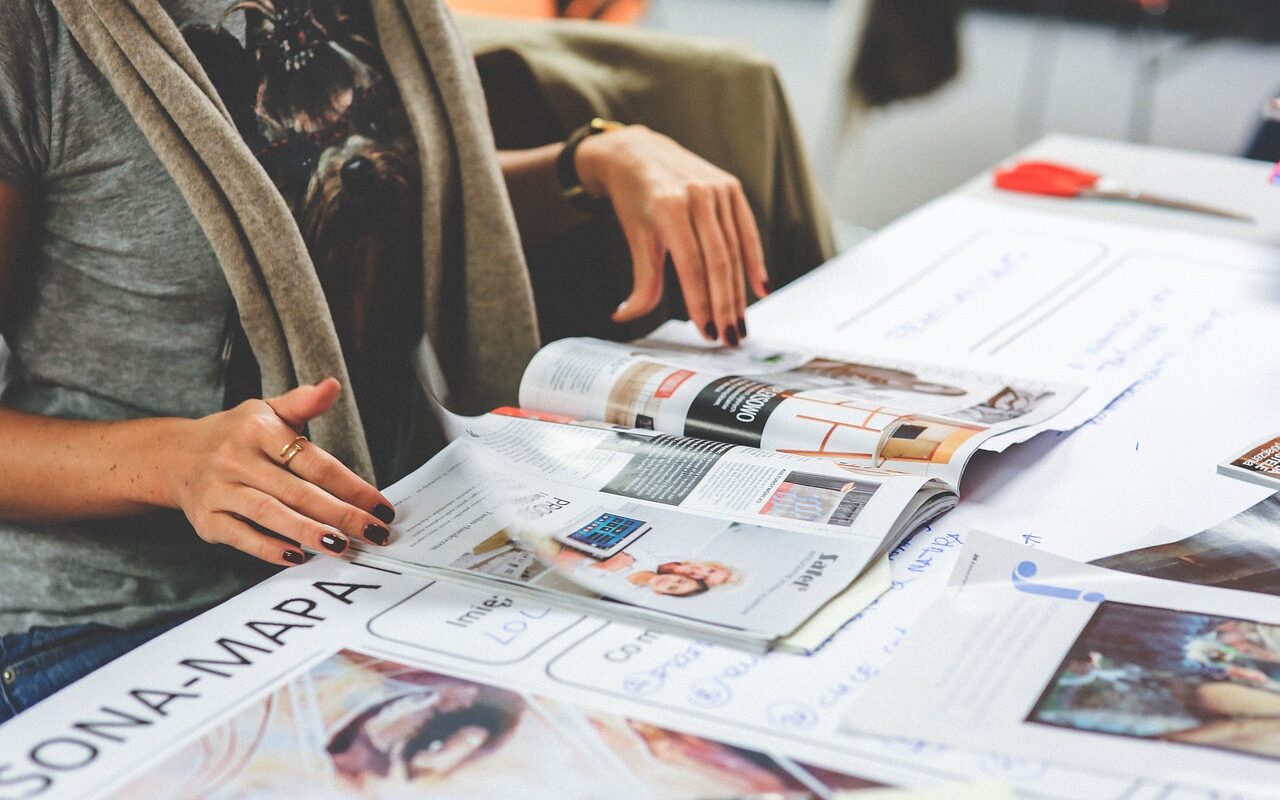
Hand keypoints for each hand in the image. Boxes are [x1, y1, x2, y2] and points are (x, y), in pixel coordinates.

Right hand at [164, 378, 394, 565]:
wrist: (175, 456)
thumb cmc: (235, 434)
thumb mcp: (267, 410)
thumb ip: (303, 403)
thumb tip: (332, 386)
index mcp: (259, 430)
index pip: (314, 462)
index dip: (351, 486)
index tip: (380, 506)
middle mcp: (237, 460)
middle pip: (298, 492)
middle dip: (340, 515)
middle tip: (373, 532)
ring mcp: (220, 491)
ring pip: (270, 514)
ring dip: (308, 532)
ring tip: (341, 547)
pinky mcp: (207, 520)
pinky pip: (241, 537)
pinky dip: (269, 549)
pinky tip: (298, 556)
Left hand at [576, 125, 769, 346]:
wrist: (638, 153)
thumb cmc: (634, 198)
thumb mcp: (635, 237)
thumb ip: (640, 280)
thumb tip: (625, 317)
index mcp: (669, 207)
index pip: (691, 266)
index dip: (701, 303)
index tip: (707, 332)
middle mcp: (697, 195)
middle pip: (718, 261)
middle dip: (725, 305)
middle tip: (730, 337)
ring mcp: (718, 189)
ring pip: (734, 250)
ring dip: (739, 292)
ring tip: (740, 323)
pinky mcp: (731, 187)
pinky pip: (747, 231)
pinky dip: (755, 261)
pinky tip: (759, 288)